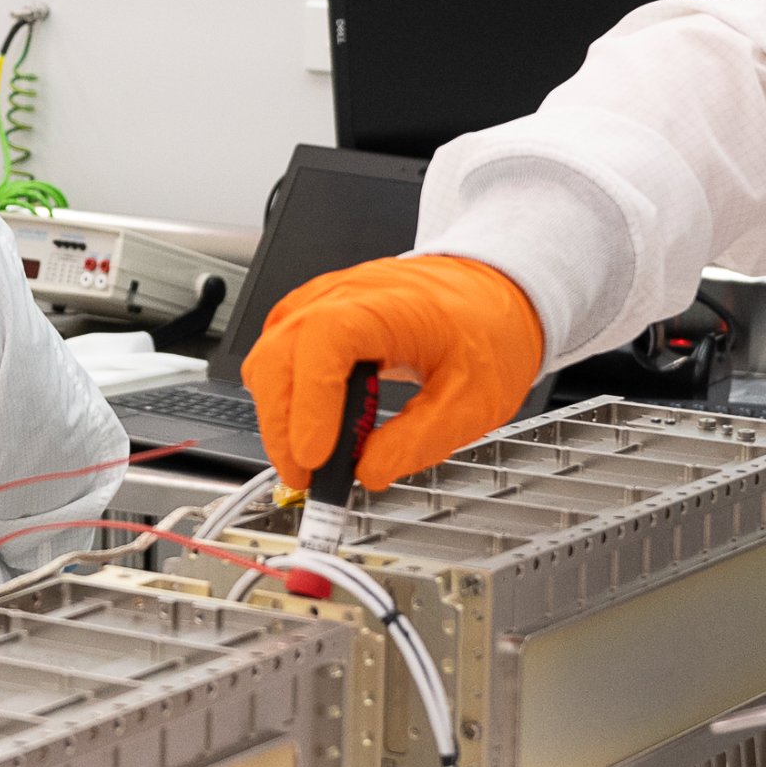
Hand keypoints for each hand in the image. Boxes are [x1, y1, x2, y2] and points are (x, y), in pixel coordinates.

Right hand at [245, 255, 545, 492]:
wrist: (496, 290)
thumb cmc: (489, 330)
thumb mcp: (474, 400)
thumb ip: (418, 441)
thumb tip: (369, 472)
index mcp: (388, 306)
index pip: (323, 343)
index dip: (310, 404)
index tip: (315, 457)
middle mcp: (346, 294)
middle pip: (278, 353)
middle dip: (282, 425)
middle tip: (307, 476)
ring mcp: (326, 299)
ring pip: (269, 355)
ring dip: (279, 413)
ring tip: (311, 458)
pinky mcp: (319, 313)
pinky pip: (280, 351)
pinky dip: (285, 394)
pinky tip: (311, 423)